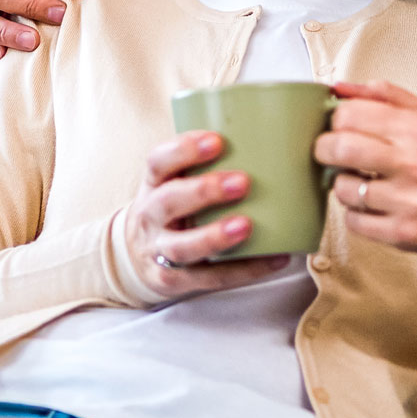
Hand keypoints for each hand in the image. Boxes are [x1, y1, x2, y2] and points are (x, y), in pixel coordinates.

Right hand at [124, 131, 289, 299]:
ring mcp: (158, 251)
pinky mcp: (173, 281)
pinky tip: (276, 258)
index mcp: (155, 183)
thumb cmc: (176, 205)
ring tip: (247, 225)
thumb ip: (209, 162)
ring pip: (182, 247)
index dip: (183, 150)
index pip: (159, 161)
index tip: (217, 140)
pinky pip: (209, 278)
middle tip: (243, 182)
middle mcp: (150, 216)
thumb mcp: (177, 180)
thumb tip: (278, 136)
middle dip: (204, 191)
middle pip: (168, 201)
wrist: (138, 256)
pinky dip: (244, 270)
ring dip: (216, 235)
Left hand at [316, 81, 416, 290]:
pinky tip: (376, 204)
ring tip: (365, 179)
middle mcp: (415, 163)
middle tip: (333, 151)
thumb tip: (340, 87)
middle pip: (336, 147)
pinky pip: (353, 221)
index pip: (348, 114)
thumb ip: (388, 96)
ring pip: (341, 187)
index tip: (341, 125)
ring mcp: (408, 201)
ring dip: (345, 183)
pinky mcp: (403, 234)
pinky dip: (357, 212)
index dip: (337, 119)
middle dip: (325, 148)